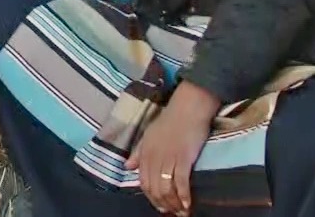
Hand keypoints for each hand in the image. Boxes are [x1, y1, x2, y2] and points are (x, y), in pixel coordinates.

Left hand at [127, 83, 218, 214]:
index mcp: (144, 153)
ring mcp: (168, 158)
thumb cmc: (170, 120)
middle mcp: (153, 157)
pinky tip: (188, 204)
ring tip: (182, 212)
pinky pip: (180, 182)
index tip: (160, 207)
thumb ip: (138, 152)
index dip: (151, 198)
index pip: (143, 182)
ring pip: (166, 188)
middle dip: (163, 204)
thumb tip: (127, 166)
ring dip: (174, 203)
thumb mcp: (148, 135)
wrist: (187, 108)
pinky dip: (184, 195)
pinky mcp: (183, 157)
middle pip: (154, 188)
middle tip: (173, 213)